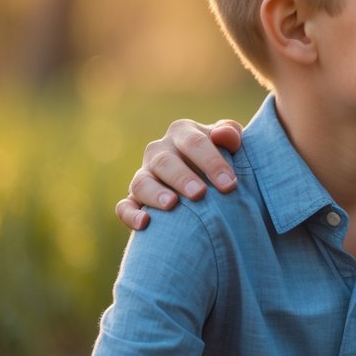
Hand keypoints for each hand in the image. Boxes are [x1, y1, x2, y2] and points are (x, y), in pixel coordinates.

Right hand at [115, 119, 243, 230]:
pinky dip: (131, 214)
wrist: (211, 182)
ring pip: (141, 182)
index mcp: (183, 133)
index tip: (229, 184)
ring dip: (155, 193)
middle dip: (182, 177)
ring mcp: (144, 174)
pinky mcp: (134, 199)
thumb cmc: (224, 160)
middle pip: (165, 162)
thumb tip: (222, 135)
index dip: (212, 162)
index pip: (194, 142)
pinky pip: (125, 206)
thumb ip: (230, 134)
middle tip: (200, 194)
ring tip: (172, 205)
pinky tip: (145, 223)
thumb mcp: (231, 145)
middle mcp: (160, 151)